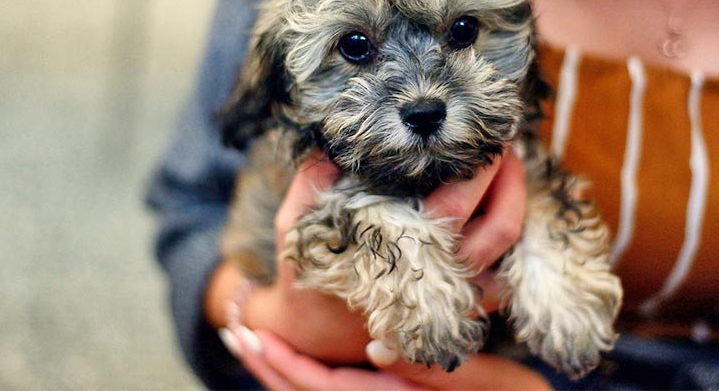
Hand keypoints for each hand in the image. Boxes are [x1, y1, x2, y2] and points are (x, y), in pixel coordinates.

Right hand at [208, 148, 527, 361]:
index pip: (457, 201)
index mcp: (404, 249)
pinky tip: (504, 197)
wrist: (319, 331)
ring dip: (518, 197)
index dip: (480, 166)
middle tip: (503, 136)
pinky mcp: (469, 303)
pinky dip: (514, 231)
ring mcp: (460, 293)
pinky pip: (509, 266)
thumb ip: (309, 184)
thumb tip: (329, 145)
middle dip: (508, 173)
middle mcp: (441, 274)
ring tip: (510, 160)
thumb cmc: (311, 273)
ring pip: (509, 244)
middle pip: (499, 222)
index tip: (482, 131)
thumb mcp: (295, 226)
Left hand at [221, 329, 550, 390]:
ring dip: (282, 371)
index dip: (283, 363)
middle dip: (269, 366)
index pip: (323, 389)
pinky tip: (303, 358)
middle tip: (236, 334)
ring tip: (255, 342)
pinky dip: (311, 376)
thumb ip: (428, 371)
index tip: (252, 335)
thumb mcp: (482, 382)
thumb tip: (373, 349)